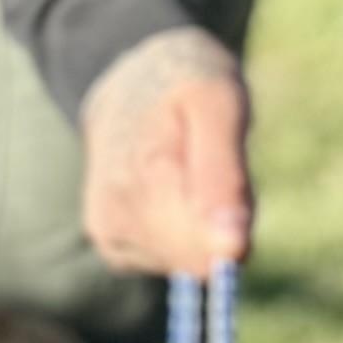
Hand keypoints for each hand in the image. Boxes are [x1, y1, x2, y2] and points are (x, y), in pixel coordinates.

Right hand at [80, 27, 251, 279]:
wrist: (129, 80)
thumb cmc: (183, 82)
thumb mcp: (216, 102)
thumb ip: (223, 175)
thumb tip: (232, 249)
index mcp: (144, 180)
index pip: (204, 249)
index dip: (230, 227)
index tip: (232, 187)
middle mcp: (117, 217)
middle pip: (199, 258)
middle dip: (218, 223)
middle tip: (212, 168)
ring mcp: (109, 236)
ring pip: (186, 262)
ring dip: (202, 227)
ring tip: (189, 172)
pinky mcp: (112, 248)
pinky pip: (168, 260)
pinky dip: (182, 233)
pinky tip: (172, 192)